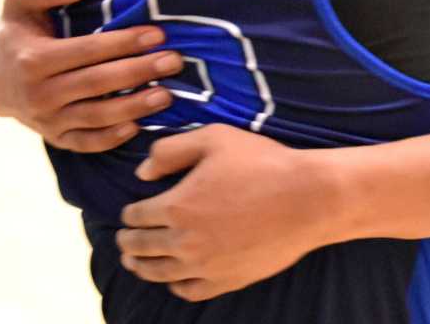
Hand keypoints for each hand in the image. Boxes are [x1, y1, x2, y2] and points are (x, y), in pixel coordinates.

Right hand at [0, 0, 182, 150]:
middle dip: (139, 72)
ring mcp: (46, 120)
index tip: (157, 34)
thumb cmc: (17, 28)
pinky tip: (138, 127)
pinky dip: (110, 139)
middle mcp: (39, 94)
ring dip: (134, 108)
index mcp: (34, 59)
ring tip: (167, 95)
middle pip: (97, 83)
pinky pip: (84, 143)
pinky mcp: (54, 136)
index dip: (124, 42)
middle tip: (173, 61)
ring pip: (95, 117)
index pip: (87, 51)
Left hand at [118, 124, 340, 299]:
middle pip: (141, 248)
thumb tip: (142, 174)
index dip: (128, 213)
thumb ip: (170, 151)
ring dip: (141, 267)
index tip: (128, 211)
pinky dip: (174, 284)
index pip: (136, 216)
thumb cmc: (262, 162)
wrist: (306, 198)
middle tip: (123, 238)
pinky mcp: (225, 280)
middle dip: (127, 242)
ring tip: (135, 262)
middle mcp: (184, 242)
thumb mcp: (214, 138)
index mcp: (177, 206)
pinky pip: (188, 290)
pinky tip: (173, 276)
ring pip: (158, 273)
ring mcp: (204, 266)